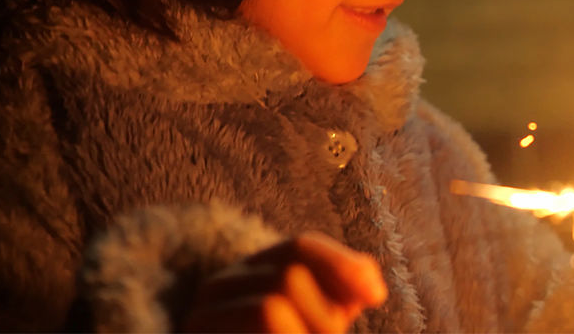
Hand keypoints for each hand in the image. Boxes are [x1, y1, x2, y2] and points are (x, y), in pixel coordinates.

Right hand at [183, 236, 385, 333]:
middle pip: (288, 280)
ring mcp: (196, 324)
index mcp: (245, 272)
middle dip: (324, 319)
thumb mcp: (309, 322)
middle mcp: (213, 291)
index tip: (376, 296)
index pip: (298, 248)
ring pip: (269, 311)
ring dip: (309, 333)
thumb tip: (372, 288)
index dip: (341, 266)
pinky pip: (261, 320)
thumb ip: (337, 296)